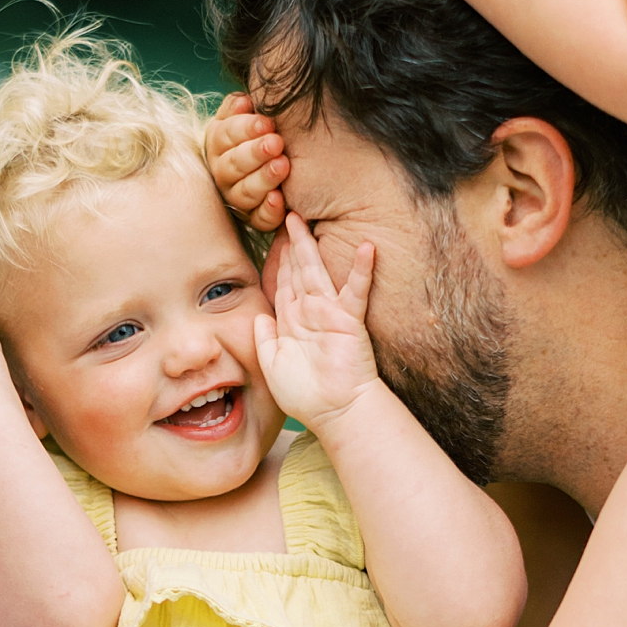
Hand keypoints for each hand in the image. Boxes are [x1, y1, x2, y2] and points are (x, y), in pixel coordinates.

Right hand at [207, 91, 287, 231]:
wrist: (278, 157)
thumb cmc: (263, 132)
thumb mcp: (250, 114)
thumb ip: (241, 106)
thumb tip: (243, 102)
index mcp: (219, 143)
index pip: (225, 136)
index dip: (244, 129)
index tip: (266, 123)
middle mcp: (222, 172)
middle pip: (233, 165)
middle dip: (255, 153)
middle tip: (276, 143)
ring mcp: (236, 197)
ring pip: (244, 192)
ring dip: (264, 179)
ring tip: (283, 165)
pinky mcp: (253, 218)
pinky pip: (258, 218)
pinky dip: (269, 210)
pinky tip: (279, 198)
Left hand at [252, 214, 378, 434]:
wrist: (334, 411)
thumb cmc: (304, 394)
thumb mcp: (272, 364)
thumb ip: (264, 338)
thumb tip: (259, 315)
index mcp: (291, 322)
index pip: (282, 285)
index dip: (276, 263)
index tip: (272, 239)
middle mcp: (309, 313)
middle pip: (297, 271)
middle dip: (290, 244)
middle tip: (285, 215)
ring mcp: (329, 313)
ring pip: (315, 272)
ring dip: (309, 246)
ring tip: (301, 220)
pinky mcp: (348, 320)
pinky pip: (355, 291)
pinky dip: (361, 269)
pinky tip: (366, 247)